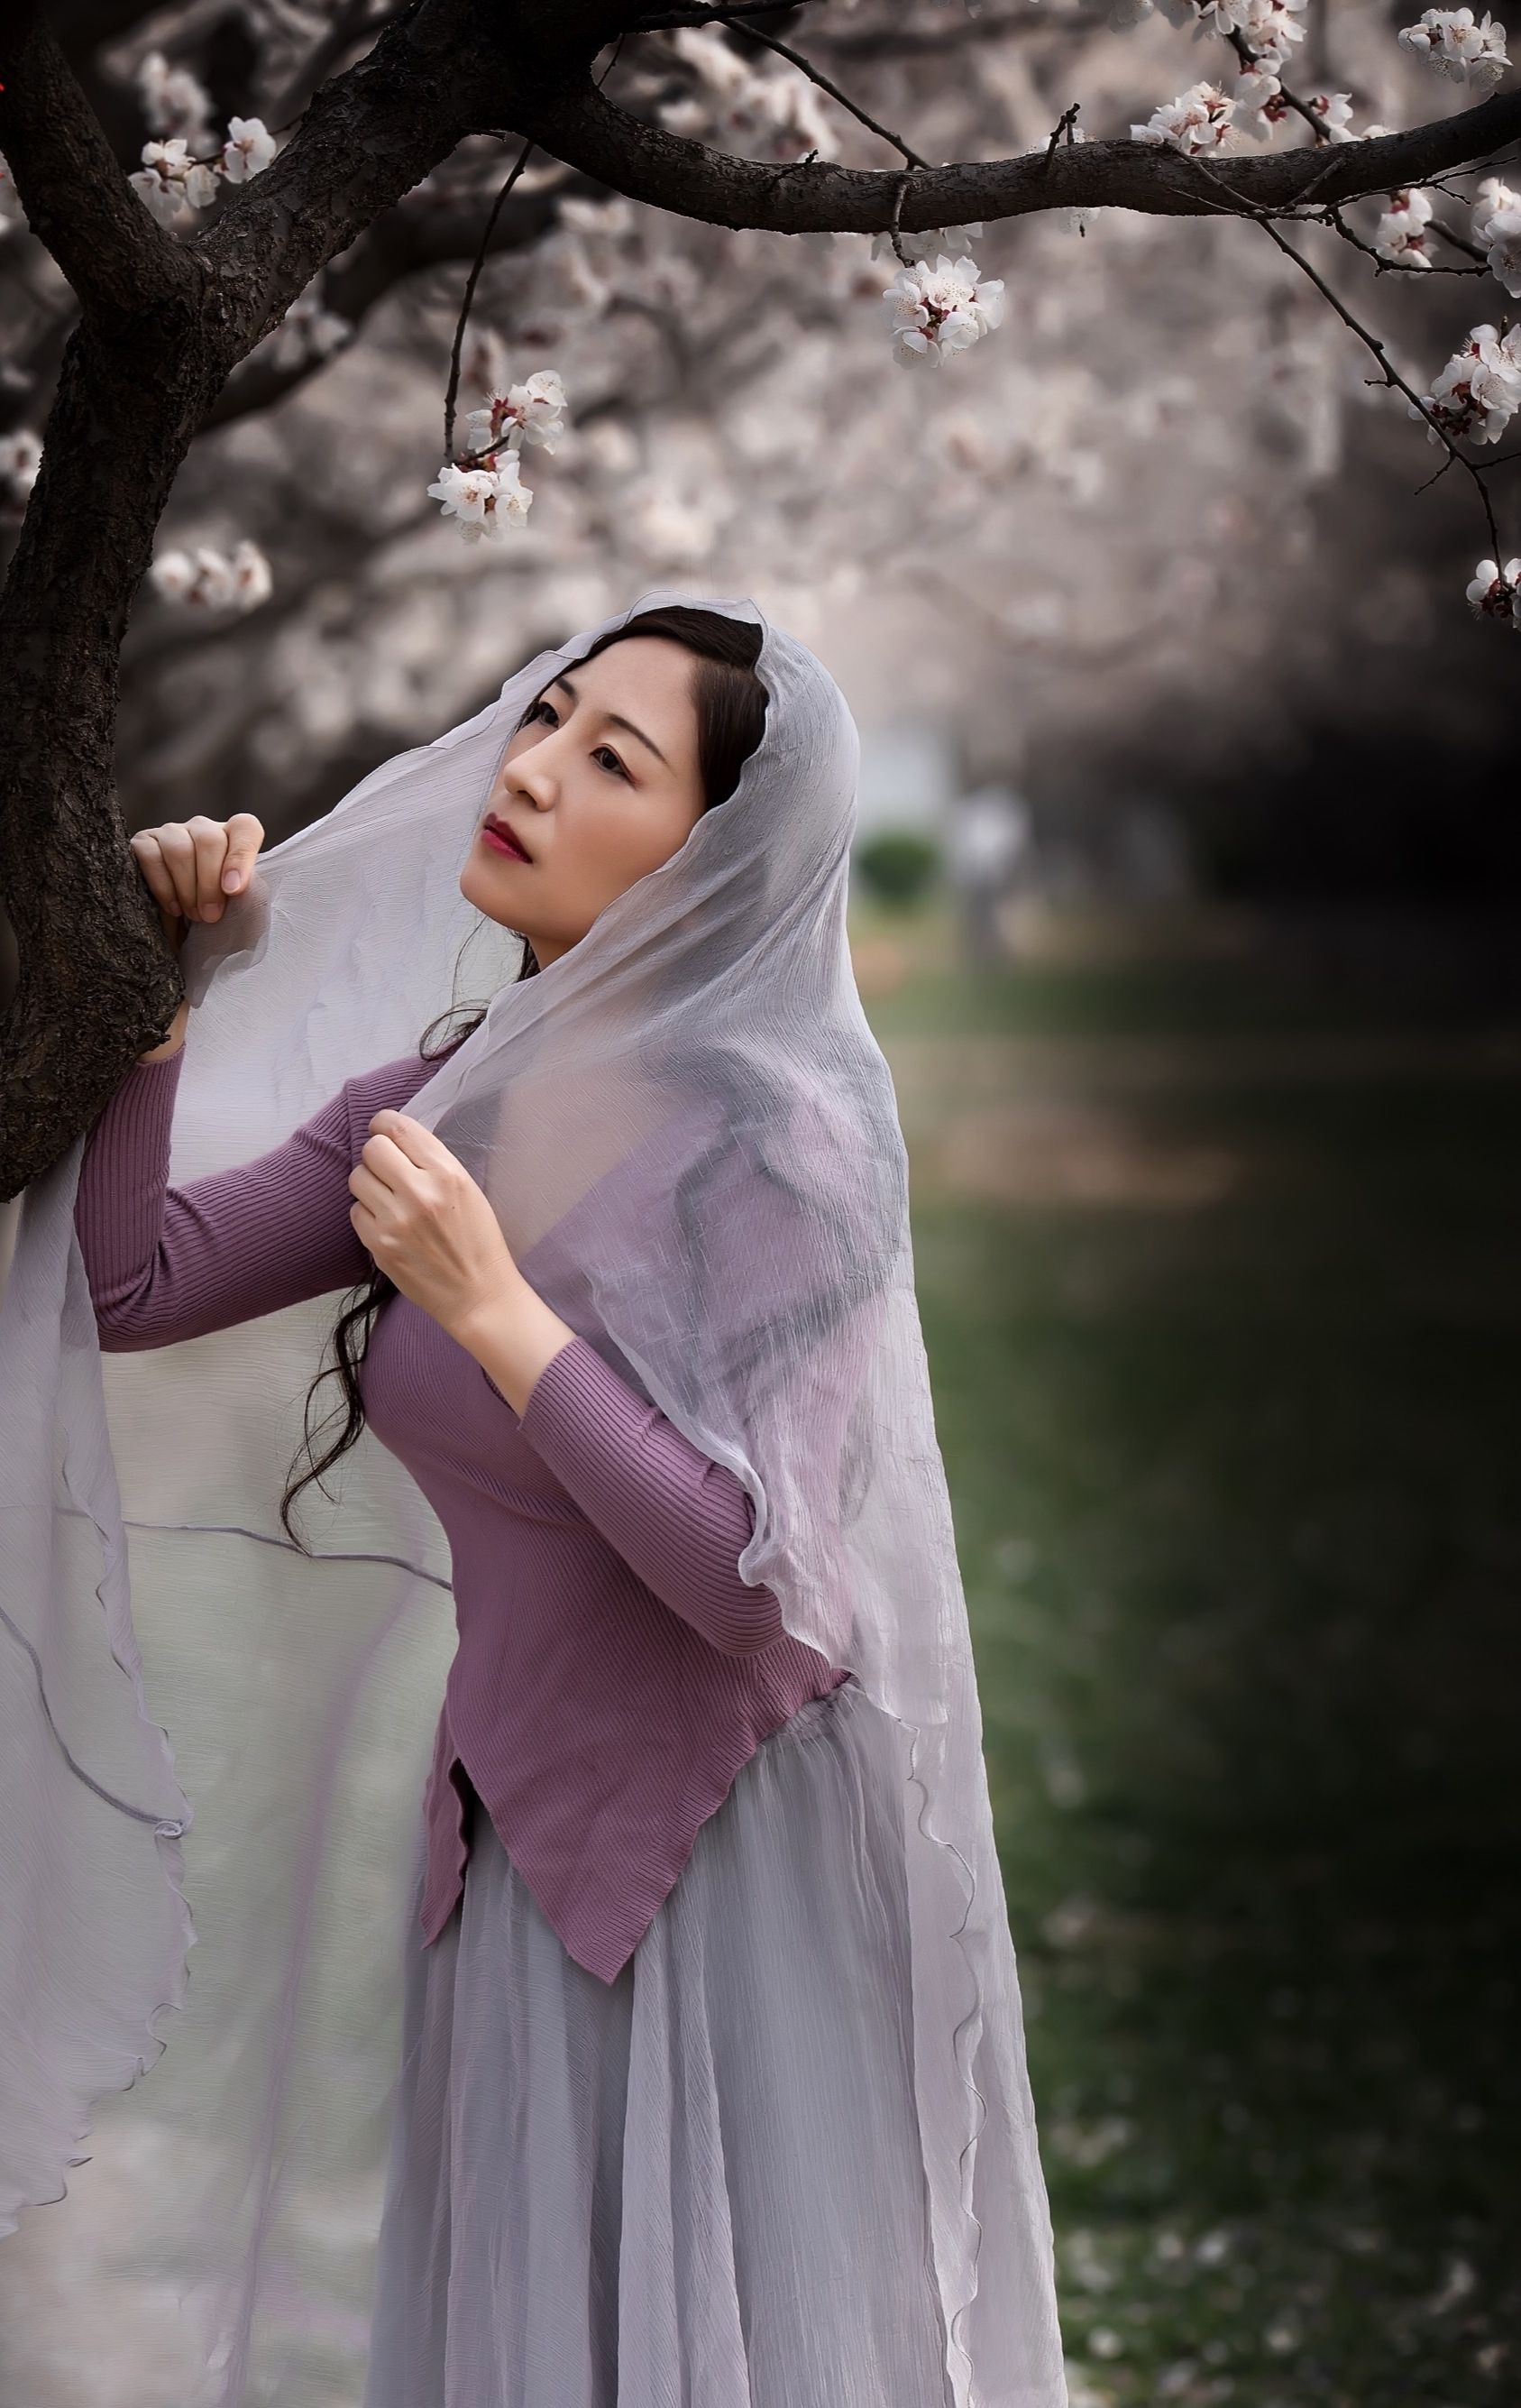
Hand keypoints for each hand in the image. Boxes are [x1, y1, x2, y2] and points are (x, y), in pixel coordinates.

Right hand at [130, 811, 265, 957]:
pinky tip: (172, 907)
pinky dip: (162, 886)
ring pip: (179, 849)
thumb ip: (247, 895)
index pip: (245, 828)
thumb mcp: (238, 906)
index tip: (234, 891)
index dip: (241, 857)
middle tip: (210, 916)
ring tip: (193, 915)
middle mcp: (203, 828)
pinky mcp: (143, 842)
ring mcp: (172, 832)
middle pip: (209, 840)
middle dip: (210, 884)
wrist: (183, 927)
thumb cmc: (218, 913)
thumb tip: (238, 892)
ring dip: (187, 888)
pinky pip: (150, 856)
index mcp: (234, 836)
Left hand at [349, 1109, 521, 1339]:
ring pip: (357, 1177)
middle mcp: (419, 1192)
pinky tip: (388, 1224)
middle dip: (378, 1156)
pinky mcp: (379, 1245)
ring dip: (369, 1184)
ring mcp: (395, 1220)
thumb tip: (395, 1139)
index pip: (398, 1128)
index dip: (384, 1124)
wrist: (478, 1294)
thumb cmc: (478, 1241)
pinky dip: (367, 1214)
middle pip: (372, 1149)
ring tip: (388, 1199)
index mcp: (447, 1173)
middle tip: (388, 1170)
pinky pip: (356, 1212)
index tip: (383, 1130)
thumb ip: (433, 1163)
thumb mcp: (468, 1190)